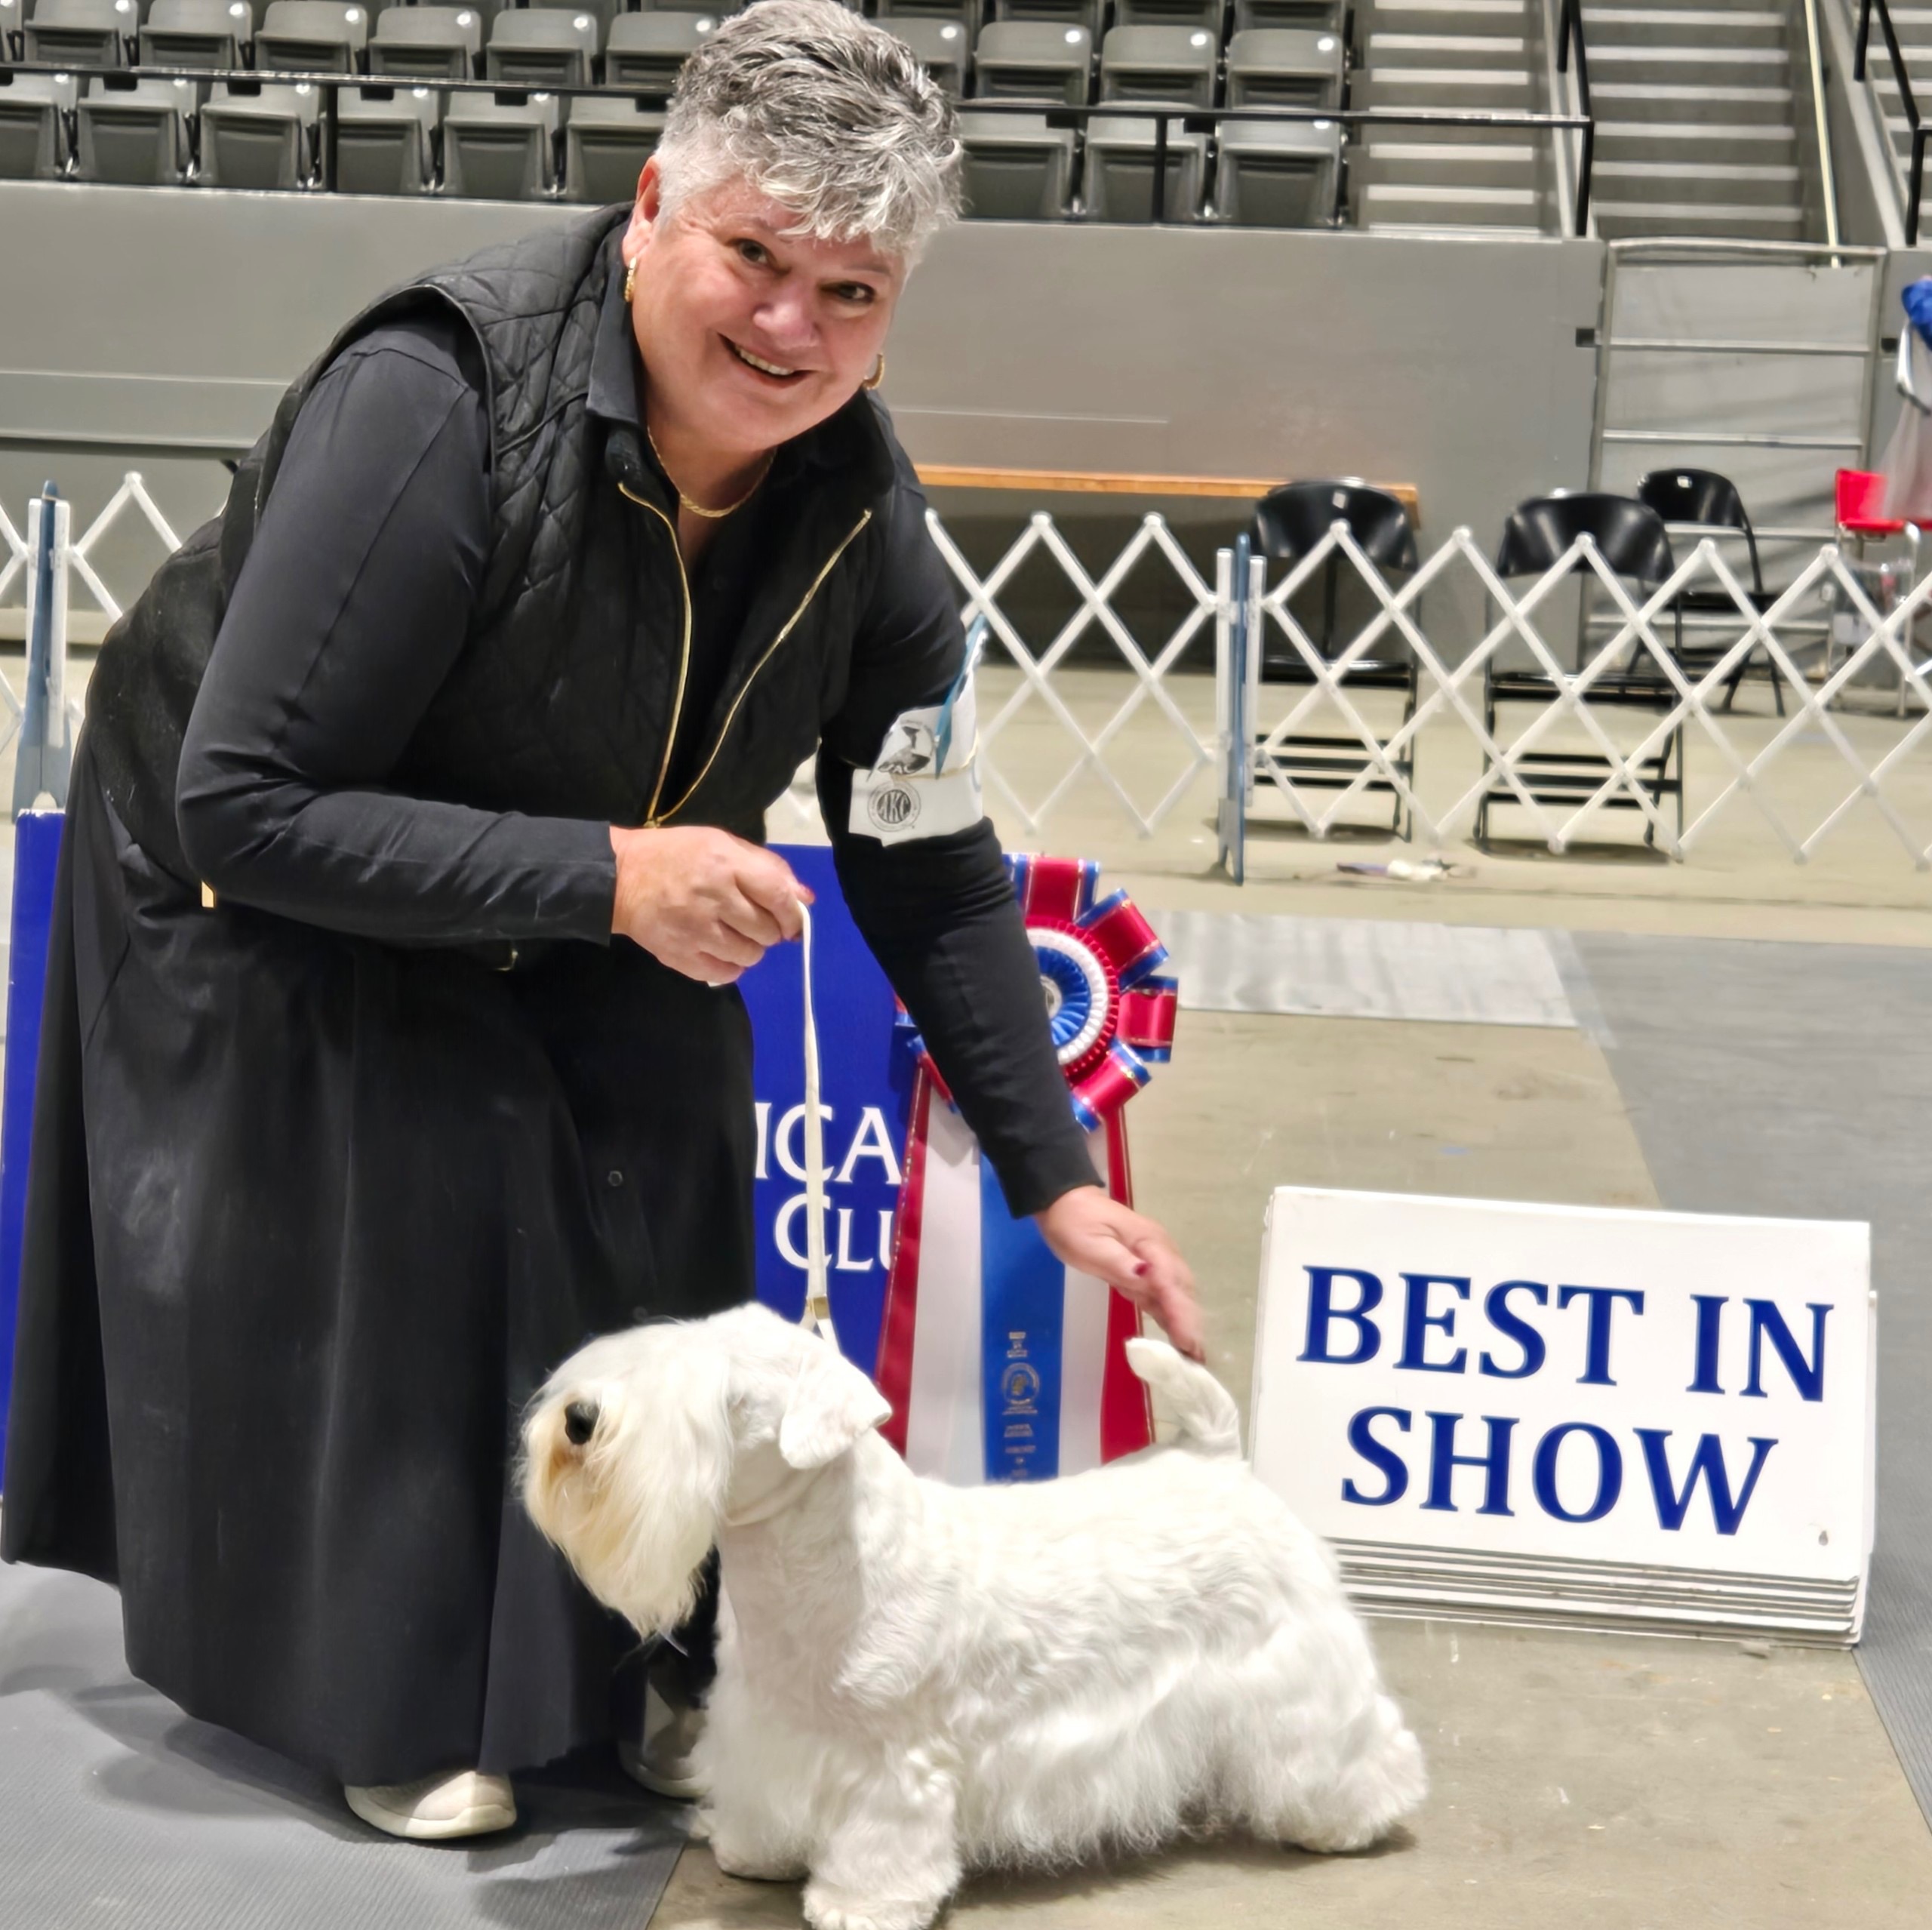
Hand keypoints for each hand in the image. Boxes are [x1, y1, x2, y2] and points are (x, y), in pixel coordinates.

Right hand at [608, 825, 811, 984]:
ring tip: (733, 935)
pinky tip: (719, 950)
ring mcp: (696, 931)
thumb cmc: (675, 856)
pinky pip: (725, 974)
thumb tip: (806, 898)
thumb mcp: (721, 844)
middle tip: (753, 922)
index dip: (792, 913)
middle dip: (769, 930)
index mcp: (726, 864)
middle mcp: (714, 898)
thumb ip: (766, 867)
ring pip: (750, 956)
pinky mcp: (680, 956)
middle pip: (767, 931)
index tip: (792, 920)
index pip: (777, 896)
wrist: (619, 878)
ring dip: (750, 948)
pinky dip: (730, 966)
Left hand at [1033, 1186, 1202, 1360]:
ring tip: (1193, 1356)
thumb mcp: (1090, 1245)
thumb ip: (1120, 1263)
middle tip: (1196, 1359)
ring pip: (1176, 1293)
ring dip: (1185, 1322)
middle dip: (1190, 1322)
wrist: (1065, 1202)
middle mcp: (1159, 1250)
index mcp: (1148, 1242)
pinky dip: (1170, 1315)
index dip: (1180, 1312)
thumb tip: (1148, 1278)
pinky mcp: (1146, 1268)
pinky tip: (1176, 1336)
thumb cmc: (1074, 1223)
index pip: (1170, 1280)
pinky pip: (1161, 1294)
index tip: (1188, 1341)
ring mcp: (1155, 1259)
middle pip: (1181, 1289)